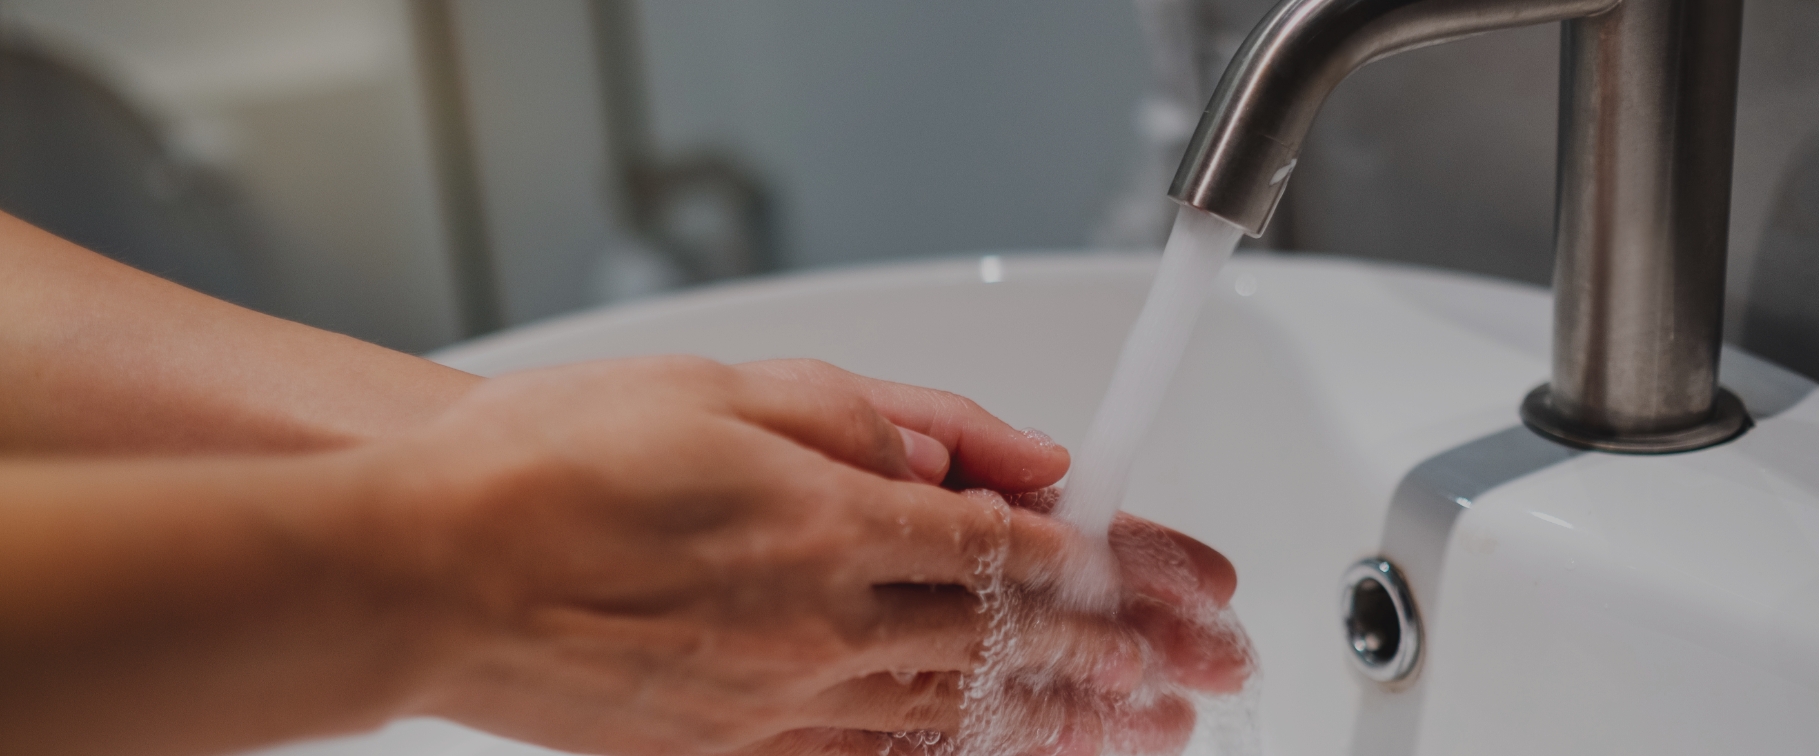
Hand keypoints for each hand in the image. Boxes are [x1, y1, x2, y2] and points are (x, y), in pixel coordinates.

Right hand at [345, 357, 1245, 755]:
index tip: (1178, 584)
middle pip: (1007, 648)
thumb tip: (993, 451)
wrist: (422, 570)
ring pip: (955, 719)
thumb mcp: (732, 387)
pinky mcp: (730, 750)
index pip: (1012, 553)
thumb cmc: (554, 461)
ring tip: (1147, 736)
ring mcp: (776, 702)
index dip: (1111, 570)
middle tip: (1208, 676)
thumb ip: (883, 418)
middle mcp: (818, 624)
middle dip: (1126, 660)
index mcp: (829, 521)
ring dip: (1064, 727)